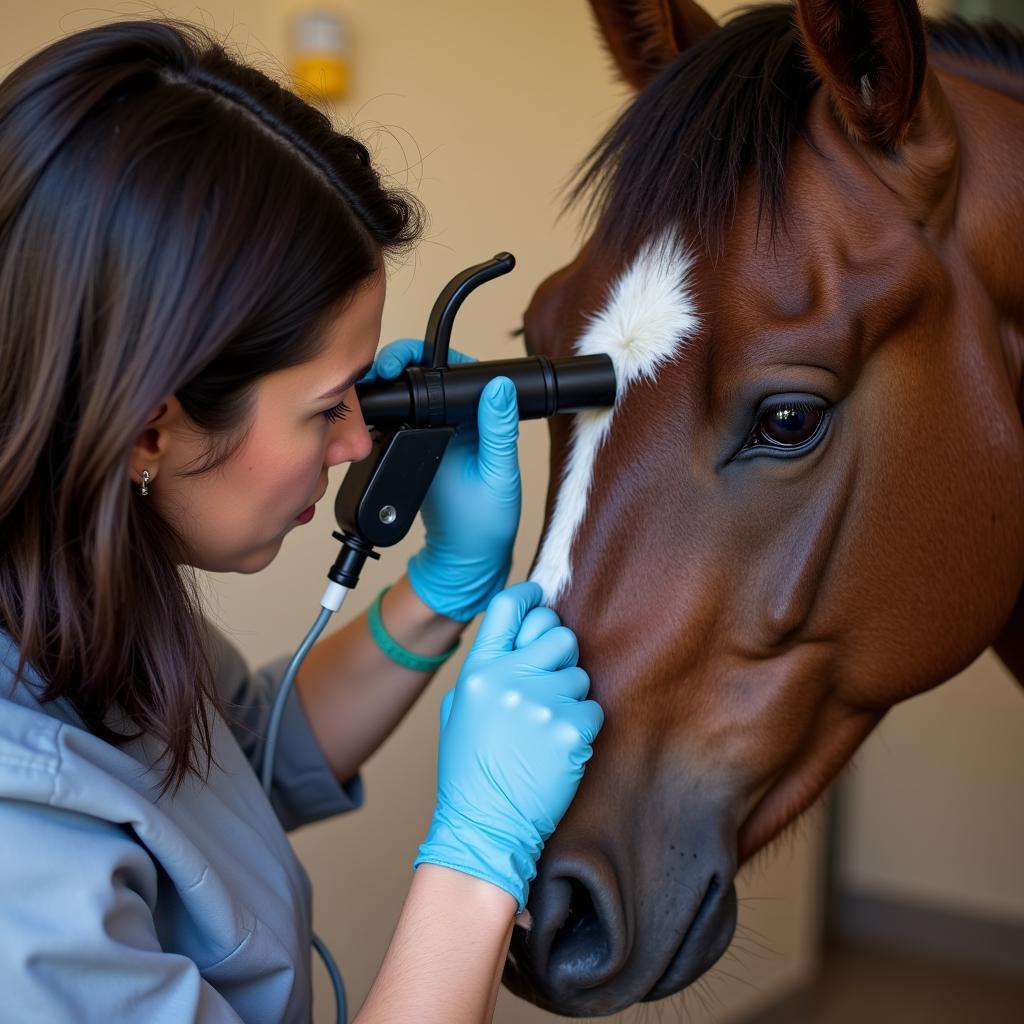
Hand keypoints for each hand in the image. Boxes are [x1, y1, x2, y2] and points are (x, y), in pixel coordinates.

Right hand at [360, 338, 520, 621]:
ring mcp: (432, 434)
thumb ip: (498, 431)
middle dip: (401, 362)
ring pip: (407, 395)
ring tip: (372, 382)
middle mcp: (458, 420)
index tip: (410, 358)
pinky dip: (378, 413)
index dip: (434, 354)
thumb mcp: (498, 475)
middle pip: (427, 374)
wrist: (458, 559)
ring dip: (388, 384)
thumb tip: (501, 387)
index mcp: (483, 419)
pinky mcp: (410, 450)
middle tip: (382, 368)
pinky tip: (367, 412)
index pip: (460, 370)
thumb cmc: (486, 524)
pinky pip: (393, 421)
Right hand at [413, 581, 604, 912]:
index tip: (541, 600)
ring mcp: (541, 703)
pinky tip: (559, 745)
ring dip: (570, 695)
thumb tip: (519, 635)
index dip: (530, 598)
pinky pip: (593, 708)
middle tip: (550, 678)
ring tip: (546, 726)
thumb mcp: (460, 709)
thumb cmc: (471, 769)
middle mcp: (509, 678)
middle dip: (560, 652)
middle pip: (558, 633)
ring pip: (579, 674)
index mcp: (479, 670)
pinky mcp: (569, 729)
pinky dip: (581, 726)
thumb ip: (487, 667)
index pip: (508, 608)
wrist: (486, 824)